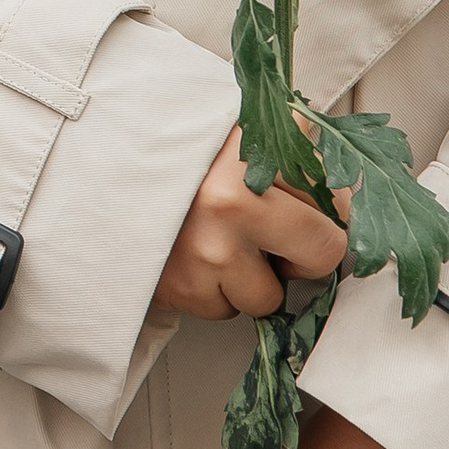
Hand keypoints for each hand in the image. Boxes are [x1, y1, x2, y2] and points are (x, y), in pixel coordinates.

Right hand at [156, 128, 349, 320]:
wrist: (99, 166)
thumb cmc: (181, 158)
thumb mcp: (243, 137)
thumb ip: (297, 161)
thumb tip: (349, 211)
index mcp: (257, 145)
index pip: (338, 202)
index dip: (324, 212)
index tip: (301, 209)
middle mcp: (236, 193)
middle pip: (322, 253)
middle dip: (304, 255)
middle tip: (273, 239)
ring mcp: (210, 244)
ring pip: (271, 295)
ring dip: (252, 279)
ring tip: (218, 243)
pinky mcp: (185, 285)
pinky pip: (225, 310)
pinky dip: (212, 293)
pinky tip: (192, 258)